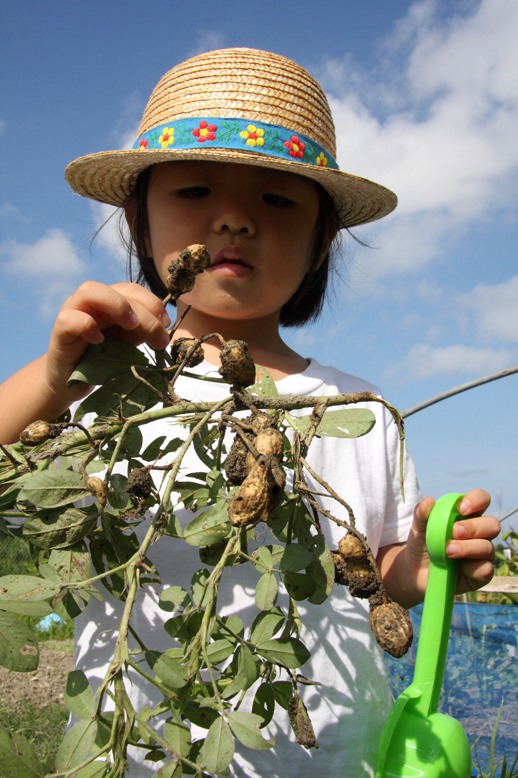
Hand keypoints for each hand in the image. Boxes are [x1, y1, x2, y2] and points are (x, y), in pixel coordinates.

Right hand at [45, 281, 171, 400]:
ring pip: (89, 290)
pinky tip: (99, 341)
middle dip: (145, 314)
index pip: (132, 289)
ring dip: (116, 305)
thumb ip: (141, 332)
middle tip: (160, 339)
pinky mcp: (59, 332)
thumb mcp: (127, 344)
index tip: (167, 324)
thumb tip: (163, 329)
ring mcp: (72, 312)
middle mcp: (90, 302)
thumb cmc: (99, 360)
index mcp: (109, 302)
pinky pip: (69, 319)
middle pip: (119, 292)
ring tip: (131, 325)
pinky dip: (86, 326)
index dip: (153, 303)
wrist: (69, 381)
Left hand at [413, 489, 499, 594]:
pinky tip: (459, 568)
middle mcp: (479, 533)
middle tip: (454, 532)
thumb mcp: (418, 527)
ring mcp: (481, 554)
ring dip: (467, 548)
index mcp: (467, 515)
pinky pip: (486, 569)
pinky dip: (473, 568)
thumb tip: (429, 501)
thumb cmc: (422, 542)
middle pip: (492, 524)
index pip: (482, 499)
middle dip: (473, 527)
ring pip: (488, 547)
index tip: (461, 509)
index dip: (477, 500)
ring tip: (447, 551)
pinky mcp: (480, 573)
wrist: (415, 570)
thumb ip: (421, 513)